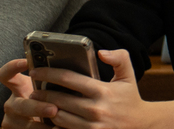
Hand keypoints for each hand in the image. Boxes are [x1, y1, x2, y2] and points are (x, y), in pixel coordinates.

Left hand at [3, 49, 150, 128]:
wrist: (140, 126)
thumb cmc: (130, 99)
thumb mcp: (129, 76)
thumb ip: (119, 58)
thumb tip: (100, 52)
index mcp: (103, 91)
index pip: (69, 79)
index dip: (49, 73)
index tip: (36, 71)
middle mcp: (95, 109)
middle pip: (58, 100)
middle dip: (41, 93)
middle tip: (33, 89)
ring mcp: (89, 126)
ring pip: (57, 117)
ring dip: (45, 110)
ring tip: (39, 103)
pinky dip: (53, 125)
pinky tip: (49, 118)